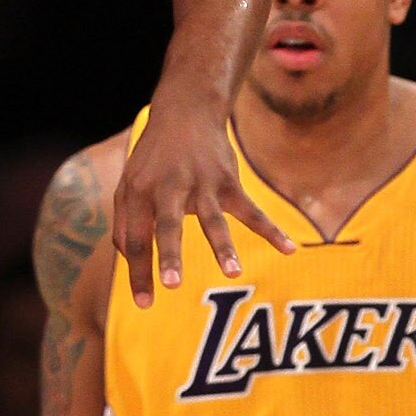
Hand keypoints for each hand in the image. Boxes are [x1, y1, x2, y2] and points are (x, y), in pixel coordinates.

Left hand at [113, 89, 291, 310]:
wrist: (186, 112)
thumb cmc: (153, 160)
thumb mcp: (128, 186)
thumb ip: (125, 225)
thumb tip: (130, 262)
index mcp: (139, 193)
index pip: (136, 239)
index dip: (139, 272)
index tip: (145, 304)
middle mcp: (168, 188)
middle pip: (167, 225)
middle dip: (171, 255)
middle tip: (172, 284)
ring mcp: (201, 184)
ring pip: (212, 219)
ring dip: (223, 246)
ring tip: (232, 273)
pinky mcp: (229, 182)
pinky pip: (252, 210)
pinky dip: (271, 230)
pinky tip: (290, 250)